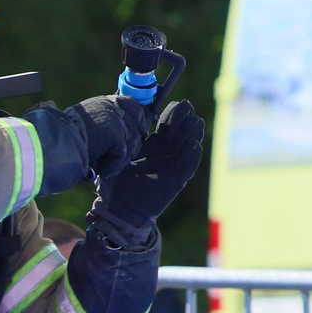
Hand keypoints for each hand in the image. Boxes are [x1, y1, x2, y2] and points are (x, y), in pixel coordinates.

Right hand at [27, 96, 150, 195]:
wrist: (54, 141)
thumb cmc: (64, 138)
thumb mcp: (87, 124)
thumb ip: (104, 125)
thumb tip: (123, 138)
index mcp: (104, 102)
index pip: (131, 103)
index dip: (140, 117)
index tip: (141, 129)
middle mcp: (112, 107)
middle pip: (137, 126)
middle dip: (132, 144)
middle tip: (121, 158)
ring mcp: (115, 119)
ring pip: (131, 143)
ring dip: (119, 159)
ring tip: (105, 167)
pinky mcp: (115, 134)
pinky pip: (122, 154)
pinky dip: (113, 166)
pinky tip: (101, 170)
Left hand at [88, 102, 205, 244]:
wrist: (118, 210)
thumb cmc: (115, 183)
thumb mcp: (118, 156)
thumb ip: (123, 139)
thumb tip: (122, 118)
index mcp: (152, 147)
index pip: (166, 127)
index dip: (172, 115)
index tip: (176, 102)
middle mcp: (164, 156)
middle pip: (179, 134)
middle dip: (184, 120)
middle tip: (187, 107)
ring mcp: (171, 168)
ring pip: (186, 148)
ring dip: (192, 135)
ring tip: (196, 122)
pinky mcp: (174, 183)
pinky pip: (186, 168)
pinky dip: (191, 158)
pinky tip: (195, 145)